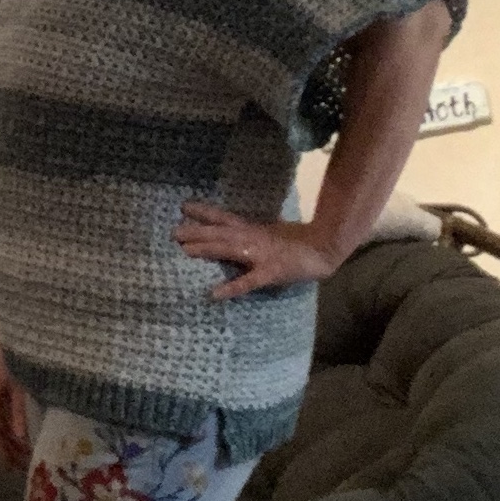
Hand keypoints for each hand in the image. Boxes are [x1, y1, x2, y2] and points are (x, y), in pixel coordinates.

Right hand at [0, 339, 31, 469]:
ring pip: (0, 425)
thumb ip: (20, 413)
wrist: (16, 328)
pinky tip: (27, 432)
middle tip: (26, 466)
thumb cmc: (17, 354)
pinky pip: (5, 414)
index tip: (14, 470)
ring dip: (12, 440)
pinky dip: (15, 426)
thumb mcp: (20, 385)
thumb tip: (21, 441)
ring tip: (28, 453)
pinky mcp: (1, 387)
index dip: (2, 455)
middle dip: (9, 450)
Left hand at [175, 202, 338, 299]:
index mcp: (254, 229)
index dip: (204, 212)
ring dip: (206, 250)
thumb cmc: (301, 241)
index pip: (225, 218)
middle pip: (221, 232)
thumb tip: (234, 237)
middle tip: (174, 233)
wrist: (325, 247)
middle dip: (197, 232)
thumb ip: (254, 236)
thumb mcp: (273, 234)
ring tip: (185, 252)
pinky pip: (248, 282)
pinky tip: (214, 294)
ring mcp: (261, 255)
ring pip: (229, 249)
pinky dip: (231, 287)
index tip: (184, 206)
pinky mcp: (270, 272)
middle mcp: (254, 238)